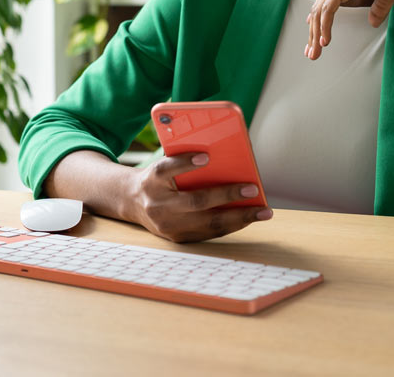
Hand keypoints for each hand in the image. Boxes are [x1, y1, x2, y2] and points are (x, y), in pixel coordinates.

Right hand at [128, 153, 272, 242]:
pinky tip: (248, 218)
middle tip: (253, 189)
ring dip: (239, 218)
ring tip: (262, 211)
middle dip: (227, 195)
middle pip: (195, 201)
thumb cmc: (158, 177)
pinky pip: (208, 233)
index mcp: (152, 179)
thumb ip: (184, 162)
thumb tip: (222, 159)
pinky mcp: (177, 238)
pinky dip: (231, 225)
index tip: (206, 156)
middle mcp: (157, 203)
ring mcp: (167, 225)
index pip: (167, 169)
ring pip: (207, 223)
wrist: (131, 201)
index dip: (185, 163)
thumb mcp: (163, 164)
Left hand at [305, 0, 393, 60]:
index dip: (317, 21)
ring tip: (315, 53)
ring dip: (315, 34)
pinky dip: (324, 25)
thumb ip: (377, 9)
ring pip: (319, 11)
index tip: (314, 38)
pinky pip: (328, 9)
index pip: (325, 3)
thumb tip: (372, 22)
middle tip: (311, 53)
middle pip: (318, 9)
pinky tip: (325, 40)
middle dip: (313, 32)